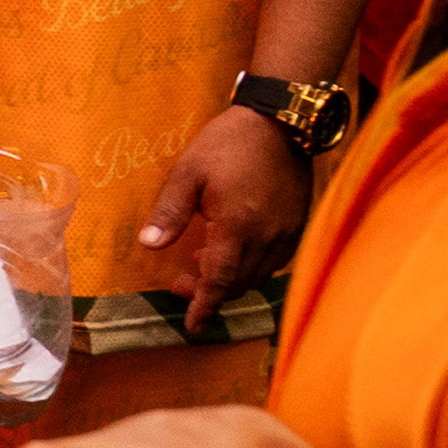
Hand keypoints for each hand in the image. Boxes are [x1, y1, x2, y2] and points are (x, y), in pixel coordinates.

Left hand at [134, 99, 309, 312]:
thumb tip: (149, 246)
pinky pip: (275, 260)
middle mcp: (267, 237)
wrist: (281, 120)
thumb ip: (169, 213)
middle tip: (179, 283)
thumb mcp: (189, 173)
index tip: (193, 326)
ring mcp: (287, 232)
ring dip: (230, 280)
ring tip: (201, 262)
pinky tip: (232, 249)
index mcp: (237, 227)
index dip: (204, 306)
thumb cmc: (230, 143)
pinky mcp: (298, 224)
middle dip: (209, 292)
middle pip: (238, 283)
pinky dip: (251, 266)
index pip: (220, 280)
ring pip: (258, 275)